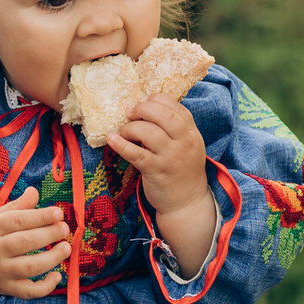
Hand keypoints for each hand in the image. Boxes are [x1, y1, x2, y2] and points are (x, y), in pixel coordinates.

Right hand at [0, 187, 72, 300]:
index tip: (59, 213)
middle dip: (49, 234)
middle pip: (25, 242)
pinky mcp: (5, 288)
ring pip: (30, 267)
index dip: (41, 216)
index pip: (18, 220)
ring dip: (53, 258)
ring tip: (66, 248)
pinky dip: (46, 287)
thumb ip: (15, 207)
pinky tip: (57, 276)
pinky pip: (28, 291)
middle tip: (64, 229)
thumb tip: (34, 191)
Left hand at [105, 94, 218, 261]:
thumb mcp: (187, 146)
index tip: (143, 102)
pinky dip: (121, 144)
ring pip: (149, 132)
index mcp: (192, 133)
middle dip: (143, 109)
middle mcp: (184, 143)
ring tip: (124, 132)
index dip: (157, 100)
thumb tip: (145, 108)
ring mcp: (171, 157)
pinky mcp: (156, 171)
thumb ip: (174, 129)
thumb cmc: (181, 171)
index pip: (176, 107)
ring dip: (130, 128)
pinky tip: (111, 139)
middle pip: (164, 115)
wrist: (187, 203)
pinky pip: (136, 154)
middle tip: (130, 113)